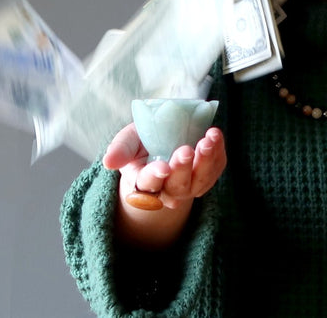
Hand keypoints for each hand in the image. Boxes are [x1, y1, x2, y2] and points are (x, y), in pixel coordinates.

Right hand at [103, 123, 226, 210]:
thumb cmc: (143, 143)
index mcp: (143, 183)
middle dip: (183, 169)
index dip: (155, 176)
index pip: (148, 184)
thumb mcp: (129, 141)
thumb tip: (108, 162)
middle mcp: (168, 189)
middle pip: (177, 186)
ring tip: (208, 140)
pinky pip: (215, 169)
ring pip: (200, 181)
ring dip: (206, 161)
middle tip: (186, 150)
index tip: (163, 167)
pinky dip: (217, 153)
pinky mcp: (207, 175)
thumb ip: (120, 150)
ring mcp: (190, 185)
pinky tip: (215, 136)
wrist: (165, 138)